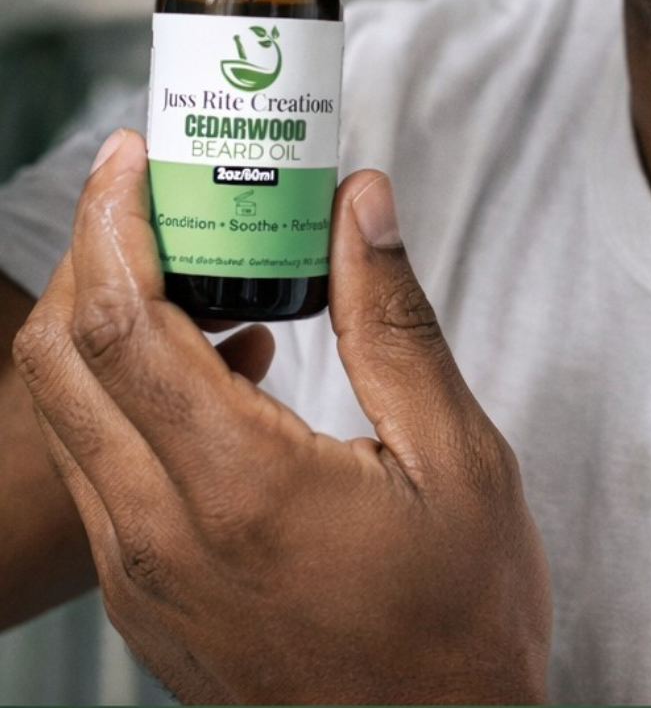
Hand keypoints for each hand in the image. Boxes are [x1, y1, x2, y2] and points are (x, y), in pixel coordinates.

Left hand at [13, 132, 551, 705]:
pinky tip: (216, 364)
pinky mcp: (145, 604)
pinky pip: (98, 471)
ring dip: (104, 321)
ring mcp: (141, 580)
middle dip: (91, 253)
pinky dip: (126, 392)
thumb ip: (393, 318)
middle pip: (62, 360)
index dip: (110, 220)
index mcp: (238, 490)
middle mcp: (161, 538)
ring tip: (191, 263)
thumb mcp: (458, 457)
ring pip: (68, 416)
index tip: (131, 154)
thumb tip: (358, 201)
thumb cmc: (461, 624)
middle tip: (152, 191)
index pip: (122, 323)